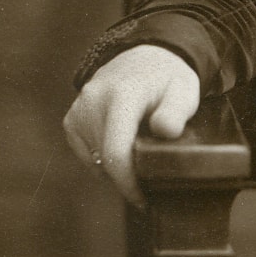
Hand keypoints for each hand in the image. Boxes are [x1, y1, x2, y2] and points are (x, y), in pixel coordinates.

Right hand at [62, 44, 201, 205]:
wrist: (145, 57)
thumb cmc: (168, 79)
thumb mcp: (184, 91)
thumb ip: (176, 112)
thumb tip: (164, 131)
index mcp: (122, 96)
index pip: (115, 151)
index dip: (127, 183)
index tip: (142, 199)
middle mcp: (93, 101)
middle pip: (104, 160)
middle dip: (126, 177)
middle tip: (149, 176)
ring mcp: (78, 110)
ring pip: (94, 160)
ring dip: (115, 166)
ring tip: (139, 150)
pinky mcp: (71, 119)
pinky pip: (85, 153)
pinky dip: (102, 158)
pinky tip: (121, 144)